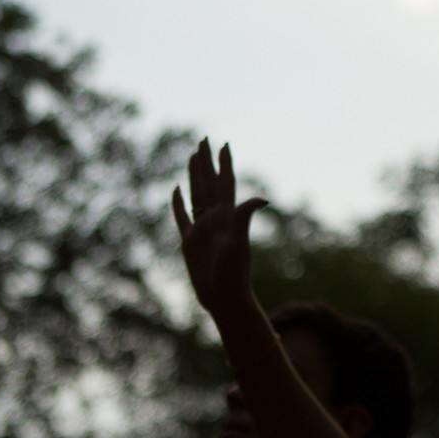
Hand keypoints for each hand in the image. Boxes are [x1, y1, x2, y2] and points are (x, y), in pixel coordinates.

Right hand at [172, 139, 267, 317]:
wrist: (224, 298)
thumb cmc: (233, 274)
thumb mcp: (237, 244)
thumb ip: (244, 219)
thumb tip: (261, 198)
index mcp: (227, 216)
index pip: (225, 183)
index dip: (224, 164)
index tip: (224, 144)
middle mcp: (215, 218)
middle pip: (209, 183)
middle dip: (207, 162)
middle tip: (204, 139)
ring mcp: (202, 229)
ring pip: (196, 195)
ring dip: (195, 175)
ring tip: (193, 157)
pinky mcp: (190, 242)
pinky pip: (182, 217)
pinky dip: (178, 203)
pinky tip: (177, 190)